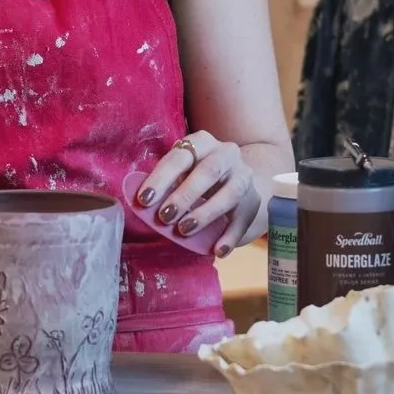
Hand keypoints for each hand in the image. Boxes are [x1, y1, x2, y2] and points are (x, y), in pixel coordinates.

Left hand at [135, 131, 266, 249]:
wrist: (237, 182)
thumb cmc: (196, 179)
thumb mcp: (182, 174)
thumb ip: (165, 186)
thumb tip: (140, 205)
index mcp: (202, 143)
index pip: (180, 157)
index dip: (161, 178)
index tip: (144, 200)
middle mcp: (226, 154)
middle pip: (208, 171)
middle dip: (184, 195)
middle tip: (164, 217)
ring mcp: (243, 176)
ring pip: (229, 193)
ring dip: (205, 213)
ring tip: (184, 230)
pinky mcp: (254, 201)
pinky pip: (243, 219)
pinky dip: (230, 236)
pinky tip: (217, 251)